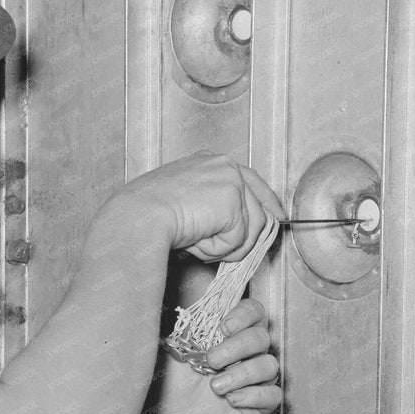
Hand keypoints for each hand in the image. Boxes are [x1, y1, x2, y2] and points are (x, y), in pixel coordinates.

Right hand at [115, 152, 285, 262]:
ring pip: (250, 229)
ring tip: (196, 241)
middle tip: (230, 252)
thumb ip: (212, 208)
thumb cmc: (147, 214)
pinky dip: (218, 249)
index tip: (276, 217)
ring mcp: (231, 180)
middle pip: (259, 207)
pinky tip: (196, 240)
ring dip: (225, 246)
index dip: (267, 202)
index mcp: (210, 161)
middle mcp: (224, 165)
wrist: (138, 217)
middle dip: (250, 236)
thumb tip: (234, 231)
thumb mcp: (184, 203)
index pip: (251, 180)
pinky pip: (239, 240)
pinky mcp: (233, 200)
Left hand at [153, 299, 281, 413]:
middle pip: (262, 337)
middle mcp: (248, 355)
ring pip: (270, 366)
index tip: (224, 328)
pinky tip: (231, 400)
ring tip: (215, 387)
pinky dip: (254, 395)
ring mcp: (255, 381)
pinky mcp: (258, 407)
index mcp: (230, 336)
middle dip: (237, 346)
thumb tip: (190, 310)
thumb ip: (186, 329)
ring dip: (242, 374)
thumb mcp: (174, 353)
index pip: (254, 312)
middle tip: (212, 361)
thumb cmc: (172, 385)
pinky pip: (274, 395)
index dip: (245, 314)